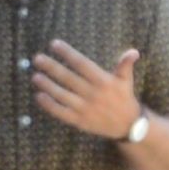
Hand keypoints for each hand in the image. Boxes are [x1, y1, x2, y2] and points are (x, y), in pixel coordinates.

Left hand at [25, 41, 145, 140]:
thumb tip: (133, 52)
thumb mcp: (126, 80)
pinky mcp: (80, 121)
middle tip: (37, 58)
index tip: (54, 44)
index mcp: (103, 81)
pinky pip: (61, 112)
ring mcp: (85, 108)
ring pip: (62, 95)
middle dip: (52, 67)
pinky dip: (49, 105)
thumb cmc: (123, 97)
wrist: (127, 125)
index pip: (82, 64)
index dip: (67, 53)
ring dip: (47, 86)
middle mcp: (93, 94)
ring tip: (35, 76)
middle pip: (68, 78)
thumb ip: (125, 65)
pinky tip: (39, 96)